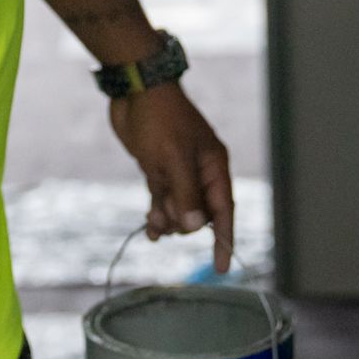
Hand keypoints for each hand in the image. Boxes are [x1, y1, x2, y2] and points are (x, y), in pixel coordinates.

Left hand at [108, 83, 236, 272]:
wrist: (134, 91)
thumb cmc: (159, 120)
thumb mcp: (173, 158)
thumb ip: (186, 194)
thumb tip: (196, 227)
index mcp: (213, 167)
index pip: (224, 210)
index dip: (224, 239)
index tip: (222, 267)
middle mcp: (200, 172)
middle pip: (199, 214)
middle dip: (185, 223)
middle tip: (166, 216)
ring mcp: (178, 171)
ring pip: (179, 209)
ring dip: (168, 221)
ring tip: (153, 225)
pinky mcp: (158, 170)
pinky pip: (162, 200)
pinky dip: (157, 213)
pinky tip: (150, 227)